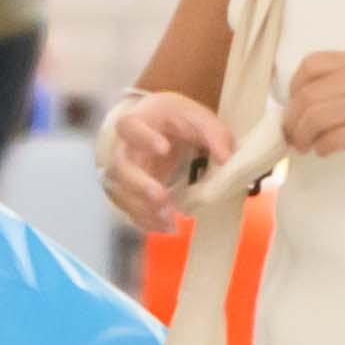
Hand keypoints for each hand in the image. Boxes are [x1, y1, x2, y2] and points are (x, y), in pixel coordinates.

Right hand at [101, 83, 230, 226]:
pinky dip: (146, 221)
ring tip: (170, 220)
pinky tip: (167, 227)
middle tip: (161, 197)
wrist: (156, 131)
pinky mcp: (126, 193)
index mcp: (137, 121)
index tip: (164, 148)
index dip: (143, 138)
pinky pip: (129, 210)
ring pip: (121, 193)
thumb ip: (214, 134)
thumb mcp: (196, 118)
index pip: (129, 126)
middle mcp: (121, 148)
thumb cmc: (174, 121)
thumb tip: (225, 159)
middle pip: (118, 167)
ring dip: (144, 209)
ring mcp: (120, 173)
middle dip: (139, 184)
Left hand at [281, 47, 344, 177]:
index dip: (294, 87)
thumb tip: (310, 104)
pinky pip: (333, 139)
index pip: (312, 64)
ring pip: (314, 117)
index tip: (295, 106)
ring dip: (302, 136)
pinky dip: (322, 148)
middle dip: (291, 119)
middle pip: (307, 94)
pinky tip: (326, 152)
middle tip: (292, 136)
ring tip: (304, 146)